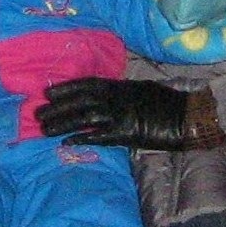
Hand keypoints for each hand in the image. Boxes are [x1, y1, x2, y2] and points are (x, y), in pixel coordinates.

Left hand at [36, 77, 218, 149]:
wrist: (188, 116)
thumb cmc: (167, 102)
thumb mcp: (142, 90)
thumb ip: (122, 93)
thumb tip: (105, 96)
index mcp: (120, 85)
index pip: (87, 84)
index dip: (66, 88)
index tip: (48, 92)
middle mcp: (116, 97)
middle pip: (80, 101)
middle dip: (57, 107)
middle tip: (37, 114)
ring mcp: (121, 114)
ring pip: (84, 118)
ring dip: (63, 123)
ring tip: (45, 130)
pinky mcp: (127, 132)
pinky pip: (100, 136)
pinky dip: (83, 138)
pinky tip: (68, 142)